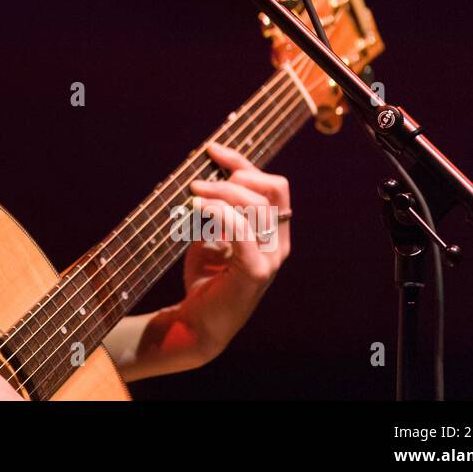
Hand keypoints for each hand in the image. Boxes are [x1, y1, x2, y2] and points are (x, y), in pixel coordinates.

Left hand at [175, 142, 291, 356]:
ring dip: (220, 193)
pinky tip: (198, 210)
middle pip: (270, 189)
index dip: (244, 163)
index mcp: (274, 231)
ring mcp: (271, 259)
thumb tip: (205, 172)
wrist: (197, 321)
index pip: (273, 185)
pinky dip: (219, 213)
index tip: (212, 150)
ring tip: (193, 195)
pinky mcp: (256, 273)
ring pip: (257, 206)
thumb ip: (218, 207)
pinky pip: (243, 230)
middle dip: (233, 177)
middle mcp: (279, 243)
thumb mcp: (212, 232)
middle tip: (198, 183)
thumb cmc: (206, 276)